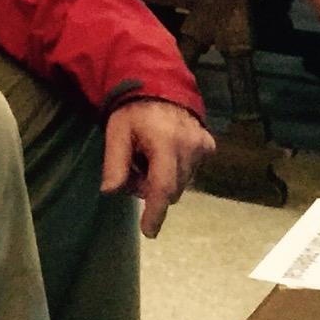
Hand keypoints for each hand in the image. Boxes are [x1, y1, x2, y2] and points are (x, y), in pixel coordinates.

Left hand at [101, 99, 214, 236]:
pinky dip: (175, 169)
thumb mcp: (116, 133)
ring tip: (148, 155)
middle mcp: (190, 146)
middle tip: (134, 166)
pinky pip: (190, 172)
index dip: (155, 212)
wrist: (160, 87)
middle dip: (150, 188)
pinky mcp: (209, 146)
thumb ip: (115, 163)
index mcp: (165, 142)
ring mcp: (203, 147)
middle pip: (170, 189)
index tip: (149, 232)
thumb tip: (111, 191)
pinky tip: (164, 151)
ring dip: (163, 178)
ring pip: (181, 183)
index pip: (162, 186)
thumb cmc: (133, 112)